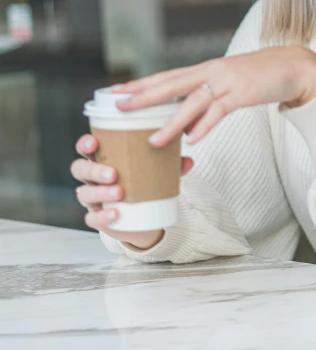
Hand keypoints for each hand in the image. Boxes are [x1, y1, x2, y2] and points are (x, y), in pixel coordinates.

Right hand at [70, 134, 193, 248]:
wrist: (145, 216)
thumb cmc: (145, 182)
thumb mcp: (157, 170)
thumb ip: (171, 164)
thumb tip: (189, 160)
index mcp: (103, 158)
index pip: (85, 147)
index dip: (85, 144)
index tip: (94, 143)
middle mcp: (92, 178)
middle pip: (80, 169)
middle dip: (94, 170)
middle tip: (113, 173)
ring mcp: (92, 199)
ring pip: (84, 193)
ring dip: (100, 192)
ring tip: (120, 192)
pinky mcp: (97, 219)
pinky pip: (91, 218)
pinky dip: (102, 216)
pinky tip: (115, 214)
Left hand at [113, 46, 315, 147]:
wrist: (294, 66)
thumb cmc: (260, 77)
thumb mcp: (229, 86)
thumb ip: (208, 103)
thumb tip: (189, 128)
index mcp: (206, 69)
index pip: (167, 76)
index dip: (141, 84)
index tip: (117, 91)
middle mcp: (211, 72)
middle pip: (171, 84)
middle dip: (143, 97)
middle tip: (118, 106)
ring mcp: (227, 81)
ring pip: (193, 102)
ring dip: (172, 122)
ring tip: (153, 140)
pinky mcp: (243, 92)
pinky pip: (220, 111)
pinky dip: (206, 126)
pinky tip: (194, 140)